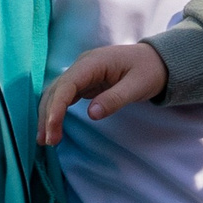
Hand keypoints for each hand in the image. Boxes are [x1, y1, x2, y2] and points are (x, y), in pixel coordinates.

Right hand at [37, 41, 164, 144]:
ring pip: (56, 94)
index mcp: (93, 62)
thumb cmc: (149, 71)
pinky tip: (52, 127)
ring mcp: (81, 73)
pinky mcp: (83, 82)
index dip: (56, 106)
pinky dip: (56, 112)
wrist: (157, 61)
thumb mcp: (138, 86)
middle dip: (48, 115)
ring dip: (48, 115)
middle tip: (47, 141)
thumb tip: (91, 115)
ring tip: (45, 140)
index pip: (67, 84)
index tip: (51, 127)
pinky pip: (64, 96)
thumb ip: (115, 99)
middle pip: (56, 90)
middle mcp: (82, 65)